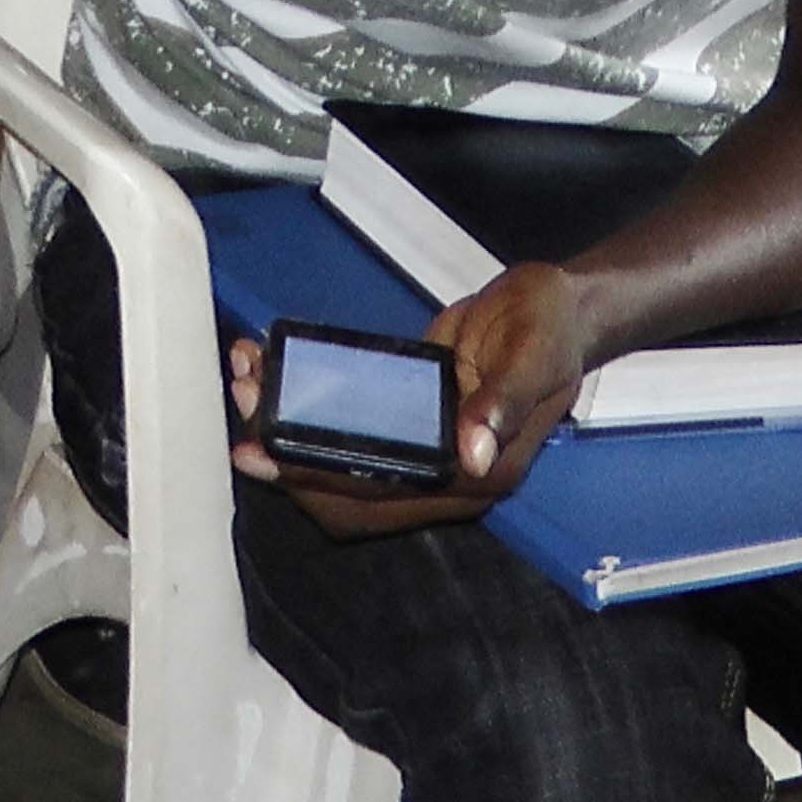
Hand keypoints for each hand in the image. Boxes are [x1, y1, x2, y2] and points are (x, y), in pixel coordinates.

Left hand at [228, 264, 589, 535]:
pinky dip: (304, 402)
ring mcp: (422, 446)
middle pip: (347, 490)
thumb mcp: (534, 355)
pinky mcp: (406, 415)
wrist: (558, 304)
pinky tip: (273, 365)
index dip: (320, 481)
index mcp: (477, 475)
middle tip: (243, 405)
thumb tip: (471, 452)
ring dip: (286, 428)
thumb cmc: (550, 328)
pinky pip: (347, 424)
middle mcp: (444, 474)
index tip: (266, 453)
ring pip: (339, 460)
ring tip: (247, 378)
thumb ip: (504, 401)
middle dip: (287, 457)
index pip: (383, 496)